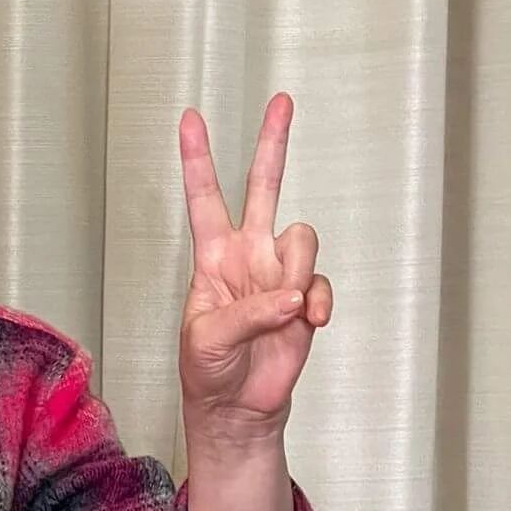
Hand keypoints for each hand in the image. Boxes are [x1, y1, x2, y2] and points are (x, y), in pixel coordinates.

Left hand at [177, 93, 331, 443]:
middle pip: (263, 187)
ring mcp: (278, 274)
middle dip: (272, 143)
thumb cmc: (208, 372)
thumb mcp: (209, 340)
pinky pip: (319, 282)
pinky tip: (307, 322)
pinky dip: (316, 302)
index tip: (191, 119)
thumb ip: (248, 313)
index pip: (204, 198)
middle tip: (281, 101)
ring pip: (302, 238)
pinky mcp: (304, 298)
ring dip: (295, 273)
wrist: (238, 409)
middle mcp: (248, 255)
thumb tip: (290, 297)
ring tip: (284, 310)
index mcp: (212, 258)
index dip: (197, 159)